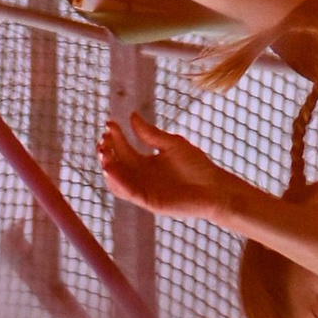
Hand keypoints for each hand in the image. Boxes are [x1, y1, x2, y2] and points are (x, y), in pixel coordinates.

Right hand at [99, 112, 236, 218]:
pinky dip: (119, 182)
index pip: (123, 148)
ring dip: (108, 168)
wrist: (214, 187)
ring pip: (117, 181)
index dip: (114, 136)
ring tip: (104, 153)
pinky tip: (113, 169)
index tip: (109, 122)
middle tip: (103, 139)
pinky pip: (129, 192)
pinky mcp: (149, 201)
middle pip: (116, 164)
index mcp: (145, 161)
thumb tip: (131, 116)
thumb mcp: (172, 144)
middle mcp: (141, 176)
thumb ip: (151, 134)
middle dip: (106, 151)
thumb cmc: (196, 165)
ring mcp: (144, 189)